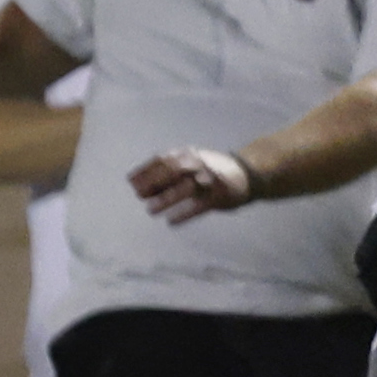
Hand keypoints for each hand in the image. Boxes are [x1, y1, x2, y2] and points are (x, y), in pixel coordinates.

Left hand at [129, 148, 253, 224]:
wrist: (246, 174)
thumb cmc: (210, 171)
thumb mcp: (190, 164)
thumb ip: (167, 175)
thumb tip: (140, 189)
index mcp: (189, 155)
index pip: (163, 159)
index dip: (146, 170)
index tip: (131, 181)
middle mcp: (199, 164)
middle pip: (173, 170)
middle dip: (154, 181)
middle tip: (139, 194)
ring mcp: (211, 180)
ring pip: (187, 187)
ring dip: (166, 198)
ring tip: (150, 210)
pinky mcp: (219, 196)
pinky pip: (200, 205)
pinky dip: (184, 213)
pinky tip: (171, 221)